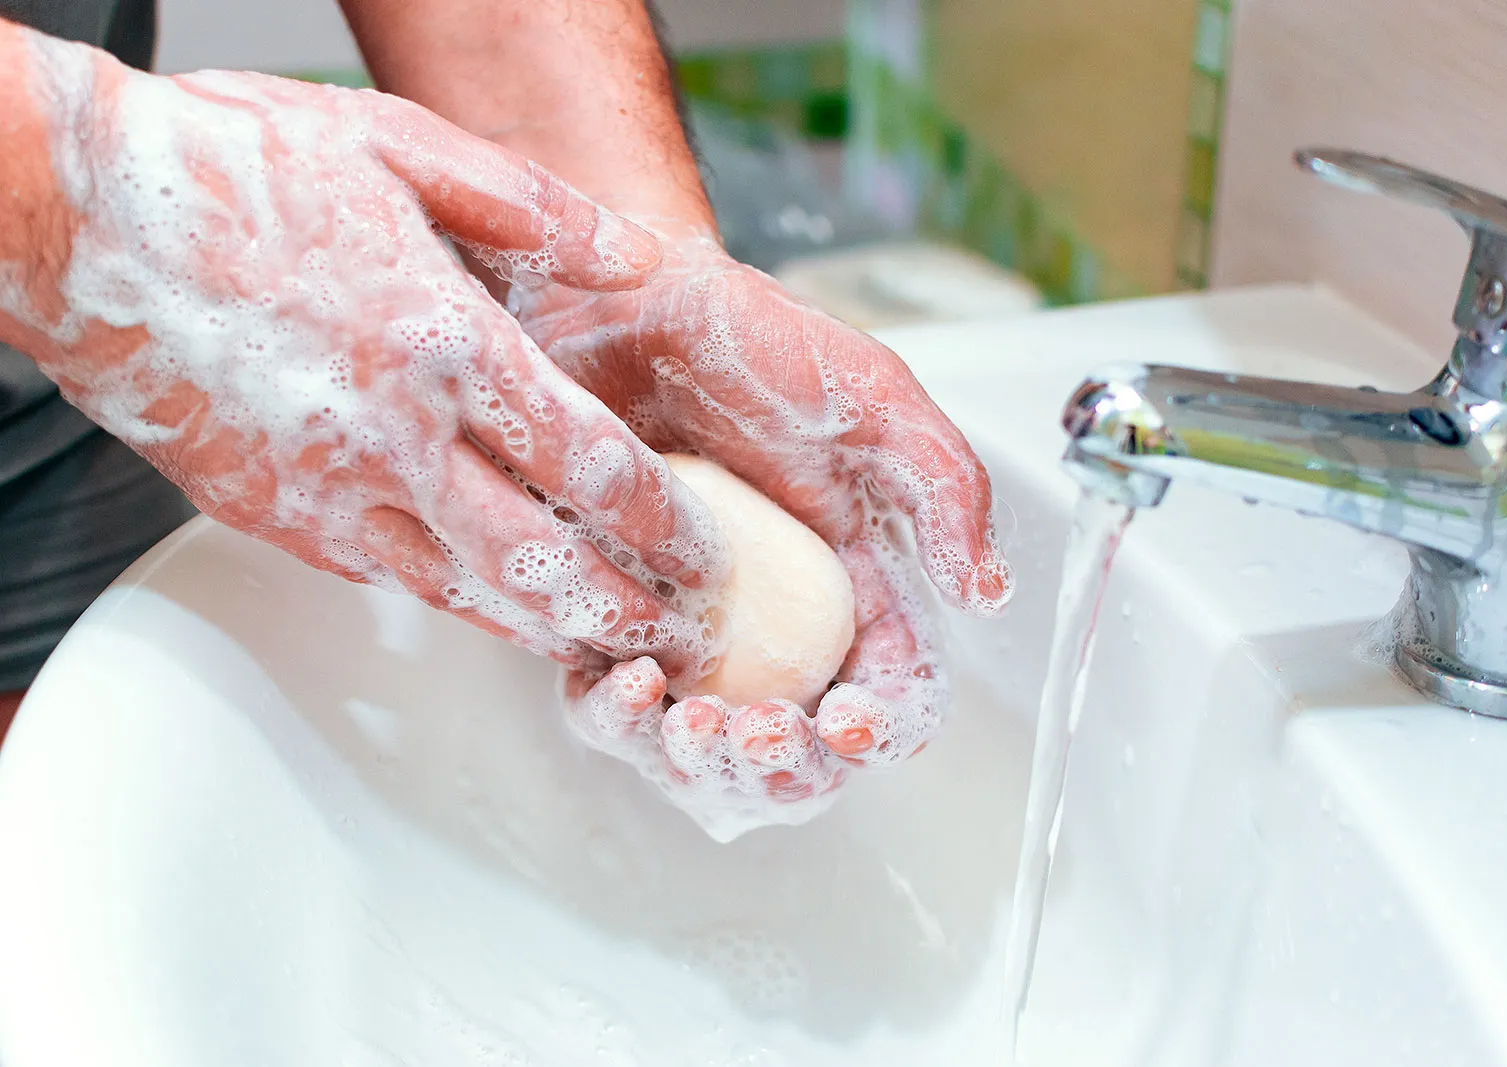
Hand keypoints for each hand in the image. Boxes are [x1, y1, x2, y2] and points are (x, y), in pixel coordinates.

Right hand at [1, 33, 727, 672]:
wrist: (71, 217)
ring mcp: (328, 490)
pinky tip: (497, 609)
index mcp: (445, 345)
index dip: (667, 528)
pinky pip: (387, 579)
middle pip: (543, 562)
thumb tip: (631, 251)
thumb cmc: (230, 168)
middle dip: (627, 611)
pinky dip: (456, 603)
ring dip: (550, 629)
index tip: (711, 561)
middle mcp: (395, 437)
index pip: (592, 468)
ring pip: (467, 594)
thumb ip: (529, 207)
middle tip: (686, 639)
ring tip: (614, 651)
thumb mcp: (397, 146)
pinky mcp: (271, 518)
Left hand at [512, 229, 1013, 836]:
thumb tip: (988, 594)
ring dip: (703, 765)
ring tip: (696, 724)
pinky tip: (624, 677)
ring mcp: (682, 629)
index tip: (856, 717)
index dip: (882, 729)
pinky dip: (616, 717)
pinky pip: (605, 708)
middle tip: (766, 731)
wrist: (612, 294)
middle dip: (787, 768)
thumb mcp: (871, 399)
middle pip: (794, 750)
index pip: (887, 691)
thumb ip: (944, 488)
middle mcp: (768, 623)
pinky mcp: (600, 619)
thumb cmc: (746, 338)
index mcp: (849, 586)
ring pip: (699, 752)